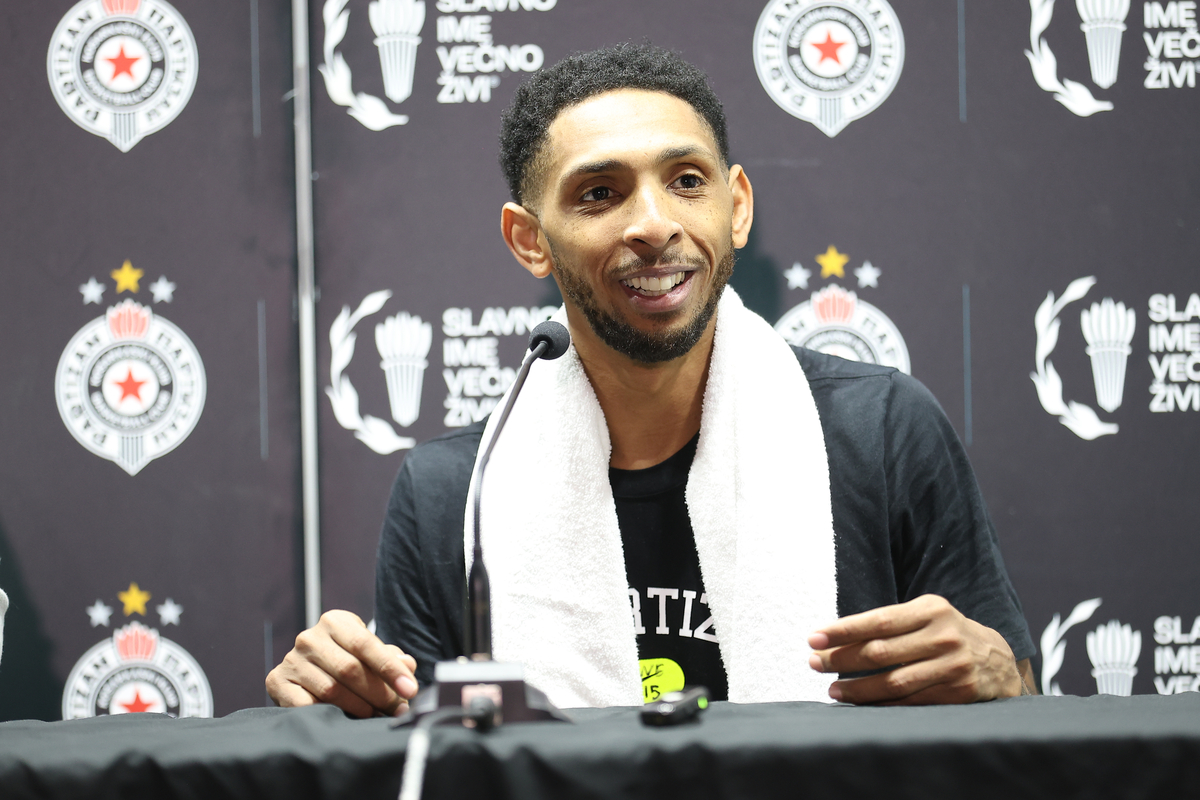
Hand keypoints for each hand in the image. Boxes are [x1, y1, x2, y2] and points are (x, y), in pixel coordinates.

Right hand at [266, 610, 418, 717]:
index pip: (365, 644)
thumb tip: (408, 666)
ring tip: (377, 716)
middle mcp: (309, 637)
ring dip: (360, 708)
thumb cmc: (347, 659)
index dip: (390, 668)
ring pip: (331, 690)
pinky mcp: (277, 682)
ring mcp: (291, 660)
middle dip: (379, 693)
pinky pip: (306, 705)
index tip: (410, 689)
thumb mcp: (369, 652)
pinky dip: (329, 715)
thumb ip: (390, 658)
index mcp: (335, 622)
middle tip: (397, 709)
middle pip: (350, 669)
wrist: (308, 670)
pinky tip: (345, 719)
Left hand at [807, 594, 1026, 704]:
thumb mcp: (924, 615)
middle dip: (842, 659)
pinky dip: (882, 704)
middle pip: (881, 652)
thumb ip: (889, 623)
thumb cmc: (945, 633)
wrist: (997, 659)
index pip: (877, 621)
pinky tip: (861, 703)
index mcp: (930, 609)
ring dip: (858, 688)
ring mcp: (953, 666)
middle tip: (814, 663)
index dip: (843, 631)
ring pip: (894, 681)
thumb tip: (837, 638)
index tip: (814, 638)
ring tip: (833, 690)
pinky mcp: (958, 692)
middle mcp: (943, 636)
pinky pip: (911, 701)